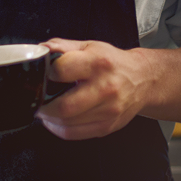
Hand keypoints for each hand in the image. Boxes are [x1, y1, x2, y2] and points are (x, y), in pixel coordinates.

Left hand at [35, 38, 154, 139]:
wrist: (142, 79)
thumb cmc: (114, 63)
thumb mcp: (90, 46)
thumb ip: (62, 47)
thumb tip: (40, 50)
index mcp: (98, 63)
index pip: (62, 70)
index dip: (47, 72)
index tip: (44, 74)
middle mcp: (105, 88)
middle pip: (64, 106)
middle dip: (43, 106)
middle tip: (38, 101)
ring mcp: (108, 110)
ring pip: (67, 124)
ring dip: (49, 118)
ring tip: (47, 109)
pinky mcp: (107, 126)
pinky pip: (74, 134)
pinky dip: (59, 129)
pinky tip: (57, 120)